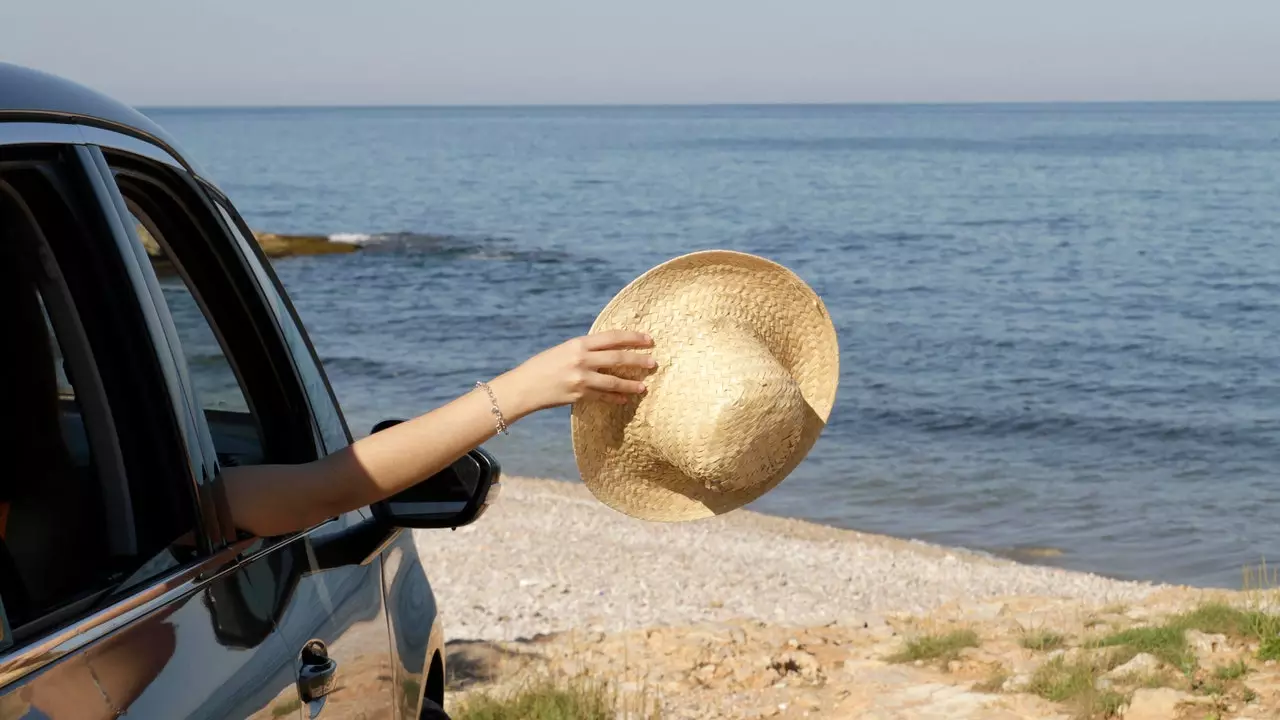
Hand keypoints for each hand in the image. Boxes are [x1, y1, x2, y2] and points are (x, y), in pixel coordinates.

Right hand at [491, 331, 655, 416]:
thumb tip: (610, 351)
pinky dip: (615, 398)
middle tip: (653, 363)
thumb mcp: (564, 350)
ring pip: (614, 382)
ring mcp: (580, 379)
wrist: (524, 386)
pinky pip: (603, 397)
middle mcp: (581, 359)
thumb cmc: (543, 366)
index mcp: (578, 344)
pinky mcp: (578, 396)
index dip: (633, 338)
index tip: (648, 339)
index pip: (612, 337)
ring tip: (644, 387)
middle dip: (638, 361)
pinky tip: (624, 399)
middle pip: (618, 358)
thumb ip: (586, 350)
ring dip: (631, 385)